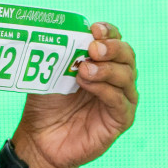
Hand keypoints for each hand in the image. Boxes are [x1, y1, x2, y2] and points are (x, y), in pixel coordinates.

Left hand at [11, 21, 137, 167]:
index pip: (114, 39)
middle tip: (92, 48)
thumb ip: (61, 55)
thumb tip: (64, 34)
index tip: (94, 29)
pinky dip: (105, 89)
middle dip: (112, 48)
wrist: (40, 139)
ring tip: (84, 69)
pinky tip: (87, 84)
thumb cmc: (46, 104)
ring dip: (106, 69)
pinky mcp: (121, 120)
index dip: (108, 32)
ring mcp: (121, 99)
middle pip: (127, 55)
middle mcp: (116, 78)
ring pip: (126, 76)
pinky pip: (120, 100)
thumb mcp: (50, 74)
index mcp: (102, 62)